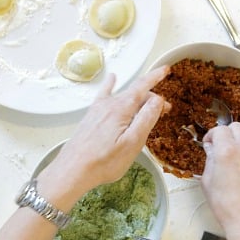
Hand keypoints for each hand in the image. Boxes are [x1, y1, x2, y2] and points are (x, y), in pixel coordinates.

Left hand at [41, 67, 169, 196]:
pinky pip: (104, 96)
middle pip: (134, 93)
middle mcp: (109, 105)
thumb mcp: (132, 143)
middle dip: (151, 97)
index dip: (156, 77)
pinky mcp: (91, 117)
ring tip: (147, 103)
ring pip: (122, 96)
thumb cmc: (103, 162)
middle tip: (164, 109)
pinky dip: (110, 86)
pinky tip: (111, 79)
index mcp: (121, 109)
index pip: (142, 86)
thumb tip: (157, 100)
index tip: (166, 70)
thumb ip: (146, 119)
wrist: (73, 170)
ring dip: (137, 98)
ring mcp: (98, 110)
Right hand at [201, 123, 239, 237]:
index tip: (210, 144)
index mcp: (226, 151)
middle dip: (227, 134)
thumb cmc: (228, 207)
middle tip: (222, 148)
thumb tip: (212, 151)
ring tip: (236, 165)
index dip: (211, 136)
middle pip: (237, 127)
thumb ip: (209, 161)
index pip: (219, 130)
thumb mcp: (208, 183)